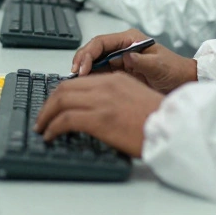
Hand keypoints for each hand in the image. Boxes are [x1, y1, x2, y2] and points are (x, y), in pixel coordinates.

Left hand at [33, 72, 163, 156]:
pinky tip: (49, 135)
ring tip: (41, 127)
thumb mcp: (136, 98)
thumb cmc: (160, 120)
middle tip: (42, 117)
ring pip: (60, 101)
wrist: (174, 129)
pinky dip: (52, 127)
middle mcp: (105, 85)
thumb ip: (116, 97)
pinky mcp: (98, 119)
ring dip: (46, 115)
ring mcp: (101, 101)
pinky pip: (64, 119)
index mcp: (115, 79)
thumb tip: (99, 109)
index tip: (54, 105)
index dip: (61, 93)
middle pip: (64, 88)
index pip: (78, 81)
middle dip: (48, 103)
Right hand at [71, 29, 196, 92]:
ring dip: (83, 71)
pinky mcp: (119, 73)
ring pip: (94, 62)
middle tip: (75, 75)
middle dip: (81, 61)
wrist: (183, 82)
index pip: (101, 42)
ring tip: (76, 83)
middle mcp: (122, 47)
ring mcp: (119, 60)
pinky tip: (86, 87)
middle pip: (93, 51)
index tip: (82, 68)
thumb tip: (126, 56)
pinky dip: (91, 79)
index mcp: (130, 39)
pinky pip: (100, 74)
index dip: (89, 53)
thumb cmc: (174, 70)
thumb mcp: (159, 66)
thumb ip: (143, 61)